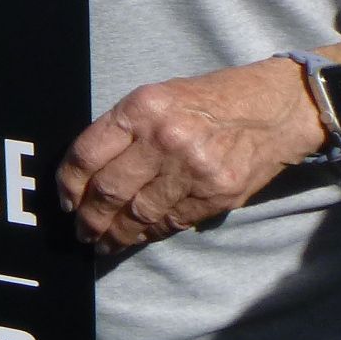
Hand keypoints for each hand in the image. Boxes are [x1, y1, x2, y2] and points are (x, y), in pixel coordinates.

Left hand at [57, 57, 327, 251]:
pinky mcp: (217, 194)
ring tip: (104, 243)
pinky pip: (171, 221)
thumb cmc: (209, 100)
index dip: (69, 184)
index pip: (87, 154)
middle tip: (81, 231)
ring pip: (139, 214)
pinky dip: (150, 233)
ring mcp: (193, 169)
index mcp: (142, 108)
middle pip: (109, 190)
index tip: (64, 201)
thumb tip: (87, 173)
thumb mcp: (158, 97)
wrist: (276, 109)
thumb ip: (124, 129)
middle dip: (89, 218)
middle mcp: (164, 139)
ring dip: (116, 234)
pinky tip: (137, 237)